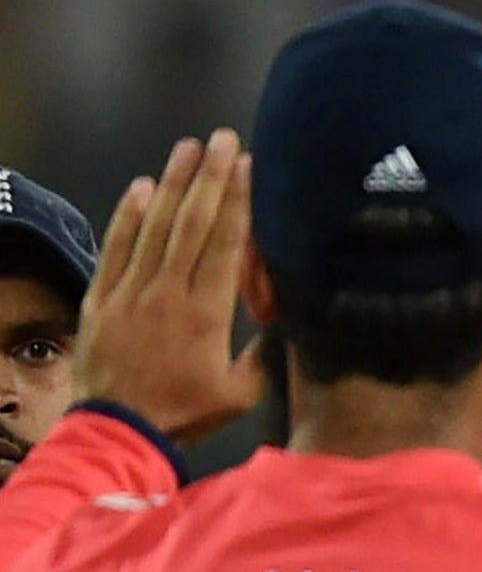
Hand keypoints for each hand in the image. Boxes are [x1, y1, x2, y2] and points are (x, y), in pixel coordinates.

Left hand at [74, 129, 263, 443]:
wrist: (119, 432)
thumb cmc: (186, 414)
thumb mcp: (241, 393)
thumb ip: (264, 352)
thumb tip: (288, 318)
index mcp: (206, 314)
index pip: (224, 244)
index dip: (238, 202)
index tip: (248, 167)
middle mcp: (168, 292)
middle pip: (192, 224)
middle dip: (211, 178)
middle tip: (223, 139)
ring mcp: (131, 292)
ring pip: (154, 227)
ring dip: (174, 184)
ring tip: (187, 148)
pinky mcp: (103, 298)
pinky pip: (116, 247)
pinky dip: (128, 215)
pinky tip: (142, 187)